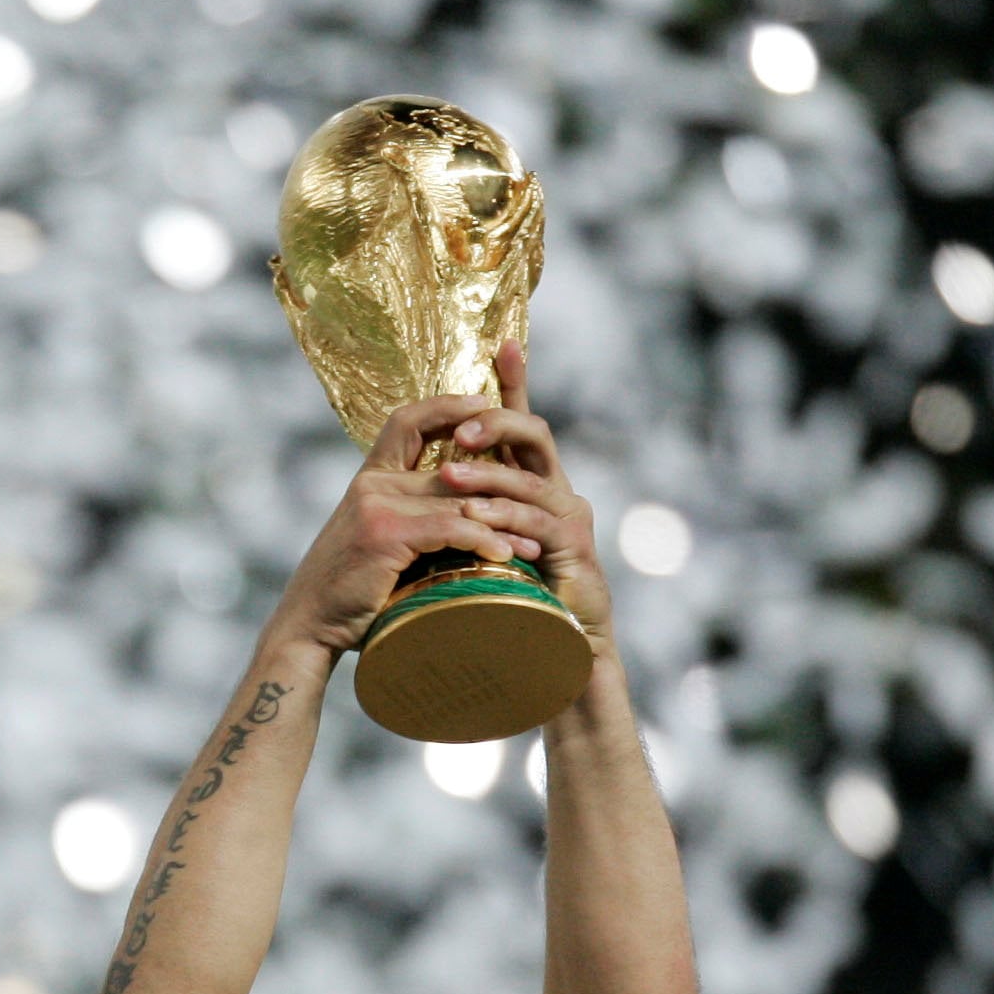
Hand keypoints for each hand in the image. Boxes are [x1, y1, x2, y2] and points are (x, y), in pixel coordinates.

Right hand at [271, 395, 525, 658]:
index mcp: (368, 479)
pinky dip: (483, 541)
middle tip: (538, 495)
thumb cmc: (347, 592)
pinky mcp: (386, 534)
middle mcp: (372, 484)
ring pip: (457, 500)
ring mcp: (376, 505)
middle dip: (499, 480)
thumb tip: (460, 519)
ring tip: (532, 542)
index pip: (407, 421)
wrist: (308, 626)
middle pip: (449, 465)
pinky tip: (504, 557)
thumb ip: (408, 521)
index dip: (445, 405)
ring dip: (501, 522)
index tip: (482, 401)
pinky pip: (449, 528)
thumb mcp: (377, 543)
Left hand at [433, 345, 610, 654]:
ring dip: (489, 474)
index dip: (515, 383)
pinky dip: (504, 516)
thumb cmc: (509, 597)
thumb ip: (459, 510)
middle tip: (462, 428)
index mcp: (531, 482)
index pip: (520, 424)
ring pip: (531, 478)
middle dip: (497, 422)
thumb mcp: (475, 544)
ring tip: (450, 475)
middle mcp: (556, 490)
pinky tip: (476, 517)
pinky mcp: (574, 548)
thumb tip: (419, 485)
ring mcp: (569, 516)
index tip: (503, 343)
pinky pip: (537, 521)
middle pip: (534, 433)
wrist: (553, 650)